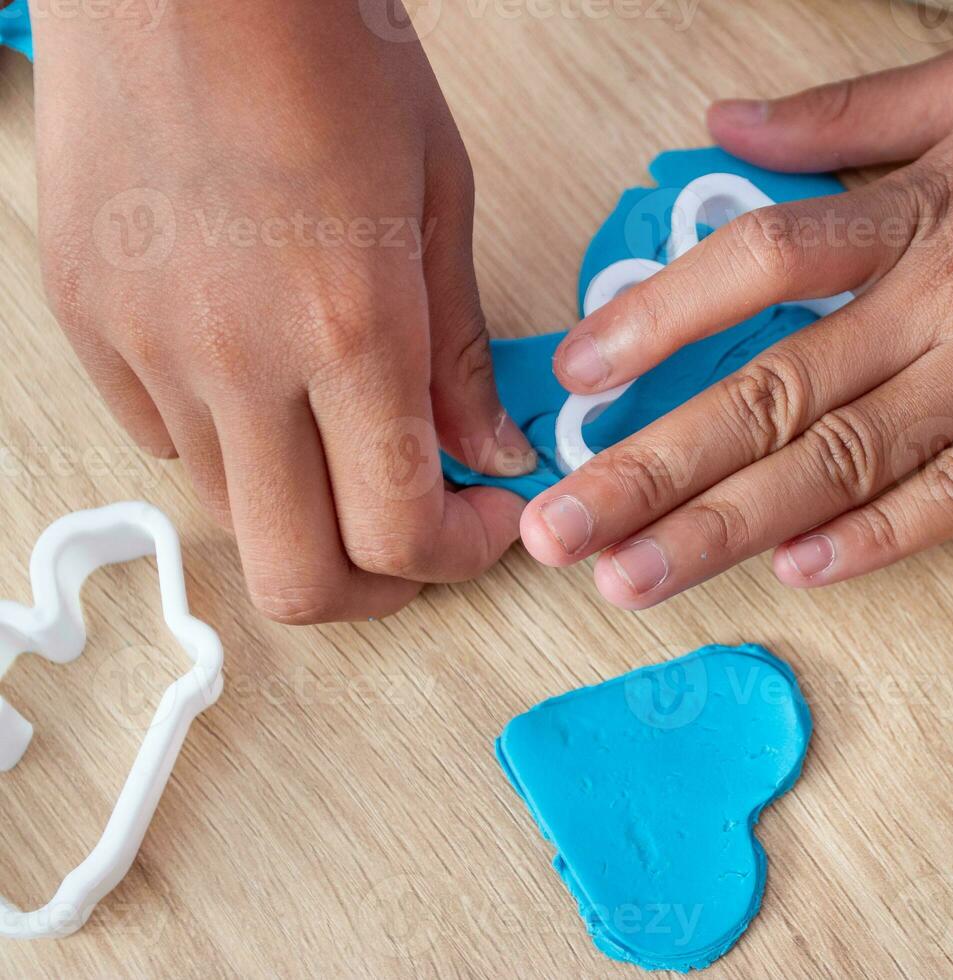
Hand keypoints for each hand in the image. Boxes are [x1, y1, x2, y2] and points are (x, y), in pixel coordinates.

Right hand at [35, 2, 532, 622]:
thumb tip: (487, 451)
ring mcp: (147, 349)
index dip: (458, 559)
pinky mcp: (88, 325)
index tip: (487, 526)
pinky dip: (234, 444)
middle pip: (299, 579)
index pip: (400, 534)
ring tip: (349, 441)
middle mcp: (236, 361)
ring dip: (307, 509)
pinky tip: (269, 379)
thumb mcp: (436, 194)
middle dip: (379, 589)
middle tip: (422, 543)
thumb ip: (458, 349)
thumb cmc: (326, 52)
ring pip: (233, 514)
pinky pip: (166, 440)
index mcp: (348, 327)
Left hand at [520, 0, 952, 608]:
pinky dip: (884, 536)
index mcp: (919, 210)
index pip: (762, 266)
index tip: (577, 382)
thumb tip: (720, 123)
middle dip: (656, 470)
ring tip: (638, 578)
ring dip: (734, 527)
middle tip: (559, 534)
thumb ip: (841, 116)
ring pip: (851, 460)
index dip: (660, 322)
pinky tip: (800, 573)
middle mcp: (950, 300)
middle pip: (778, 393)